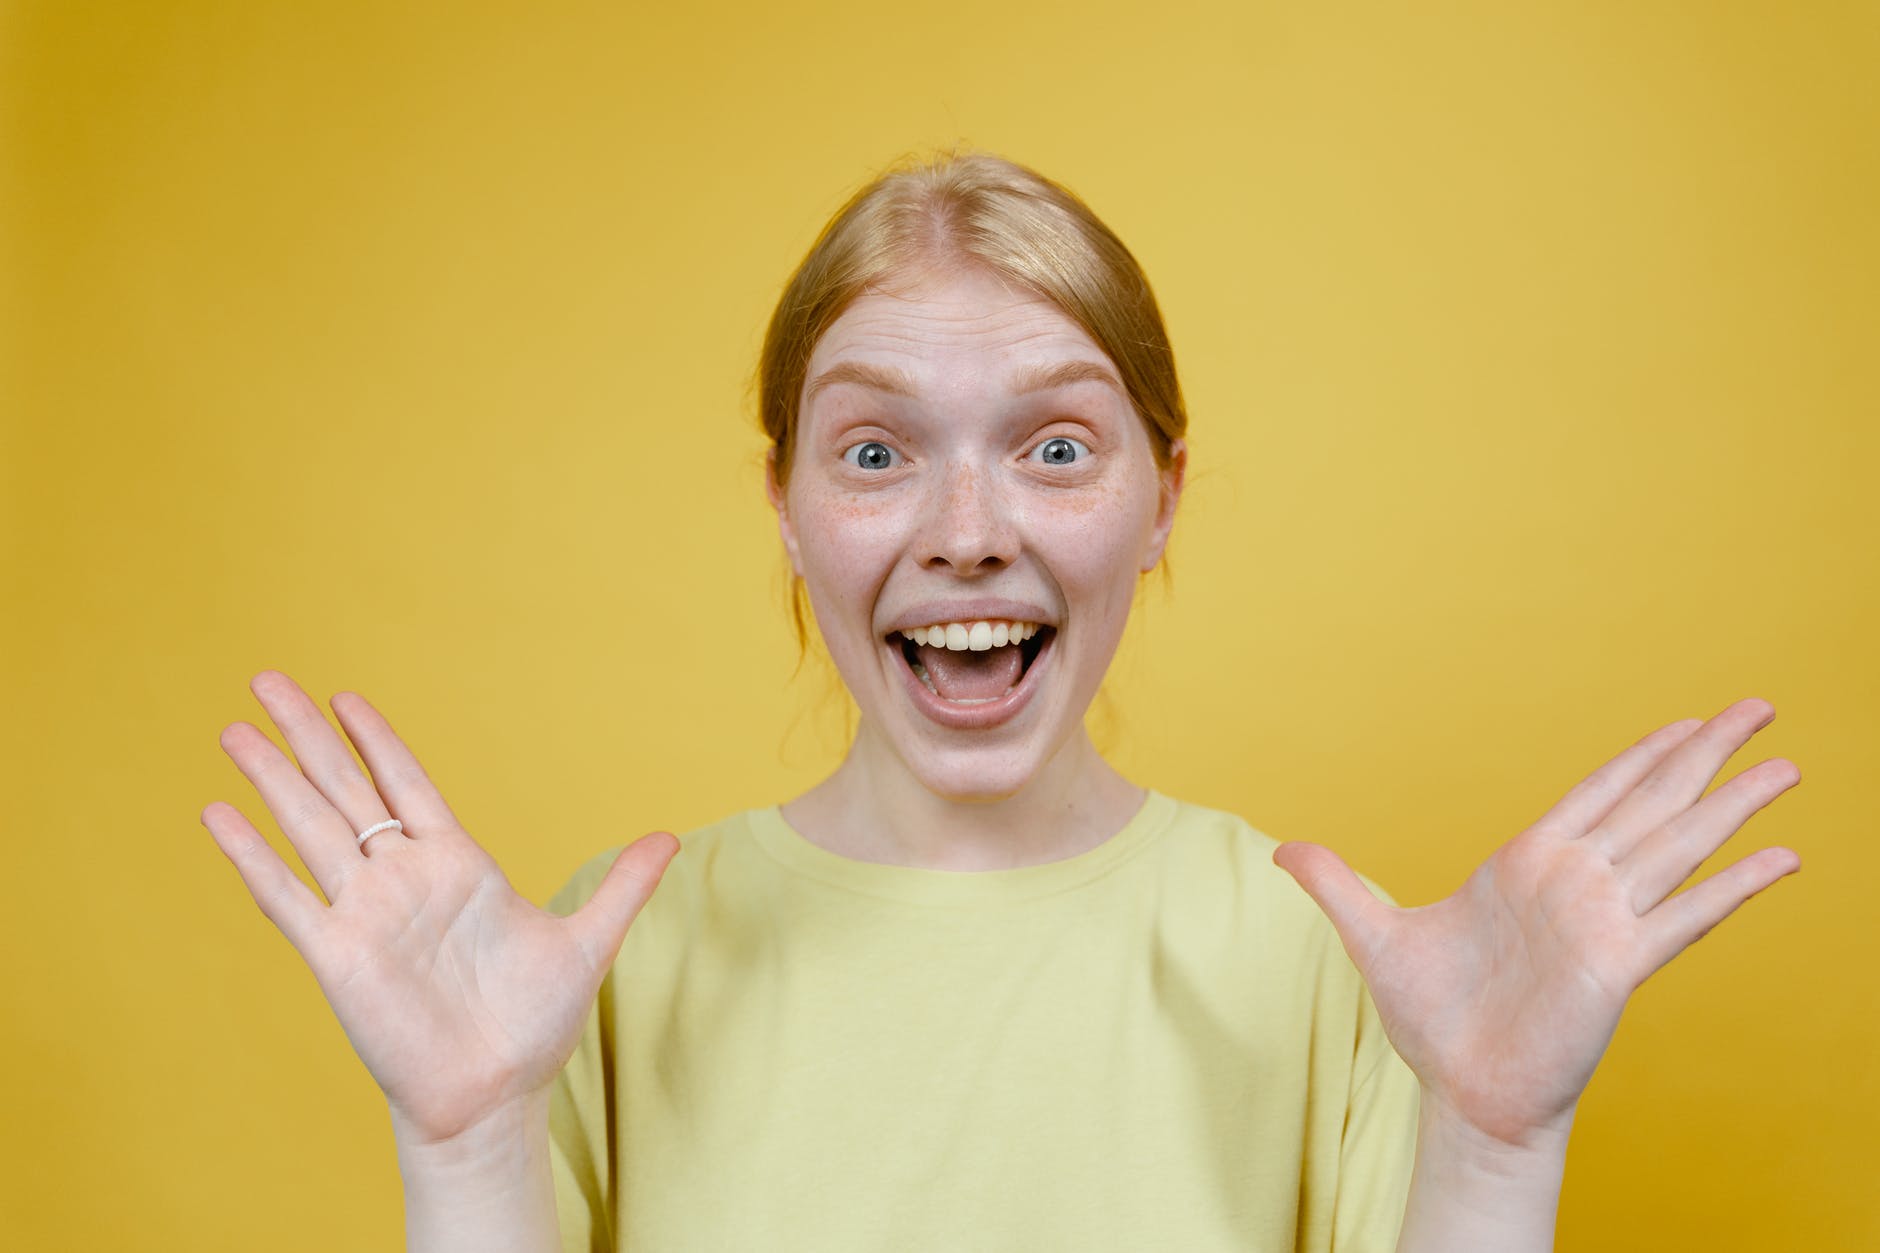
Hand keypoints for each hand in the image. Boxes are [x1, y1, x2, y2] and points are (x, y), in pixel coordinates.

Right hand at [200, 670, 680, 1145]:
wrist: (496, 1098)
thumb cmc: (534, 1027)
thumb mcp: (588, 942)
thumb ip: (623, 885)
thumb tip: (672, 836)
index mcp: (457, 865)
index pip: (406, 783)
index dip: (375, 740)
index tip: (344, 697)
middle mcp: (404, 880)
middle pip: (346, 789)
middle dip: (307, 735)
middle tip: (267, 680)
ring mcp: (366, 913)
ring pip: (310, 828)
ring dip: (272, 779)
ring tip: (235, 729)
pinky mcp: (337, 955)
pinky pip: (286, 897)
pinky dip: (252, 856)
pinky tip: (218, 815)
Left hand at [1273, 697, 1801, 1149]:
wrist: (1460, 1091)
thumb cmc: (1431, 1019)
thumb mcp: (1373, 935)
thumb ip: (1335, 884)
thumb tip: (1282, 851)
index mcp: (1527, 864)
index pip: (1599, 792)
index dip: (1644, 754)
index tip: (1689, 719)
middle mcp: (1576, 883)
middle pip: (1653, 801)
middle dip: (1705, 753)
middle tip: (1760, 704)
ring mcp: (1603, 920)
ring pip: (1679, 846)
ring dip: (1732, 804)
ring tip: (1787, 765)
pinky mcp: (1618, 965)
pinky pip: (1685, 917)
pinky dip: (1732, 888)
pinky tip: (1781, 860)